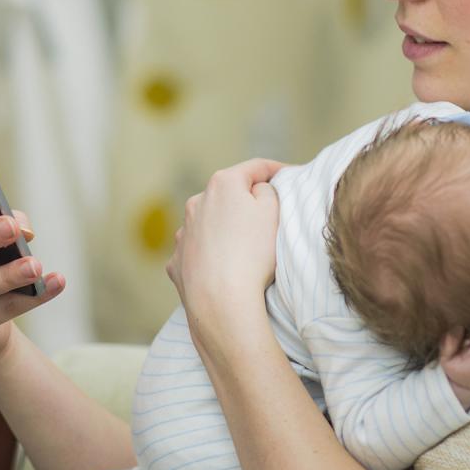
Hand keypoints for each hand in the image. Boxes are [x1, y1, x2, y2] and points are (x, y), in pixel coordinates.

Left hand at [166, 158, 283, 341]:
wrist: (220, 302)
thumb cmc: (252, 254)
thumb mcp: (272, 211)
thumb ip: (267, 190)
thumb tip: (255, 190)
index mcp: (222, 184)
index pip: (255, 167)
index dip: (276, 169)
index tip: (291, 174)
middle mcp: (196, 203)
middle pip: (229, 195)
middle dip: (247, 200)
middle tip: (270, 215)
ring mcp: (184, 233)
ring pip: (211, 222)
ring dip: (227, 227)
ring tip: (246, 248)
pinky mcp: (177, 261)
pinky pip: (199, 250)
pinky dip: (211, 253)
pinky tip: (224, 267)